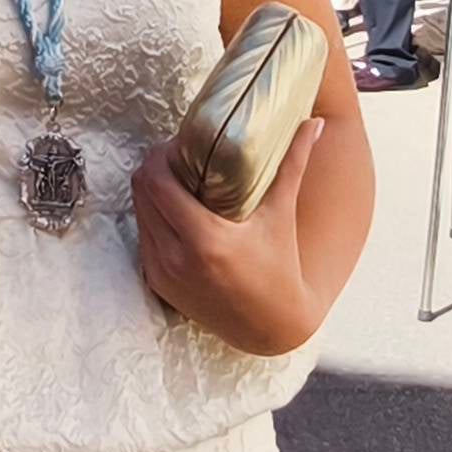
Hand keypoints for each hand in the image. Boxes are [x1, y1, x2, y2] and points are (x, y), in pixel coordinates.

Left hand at [130, 120, 329, 355]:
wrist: (270, 328)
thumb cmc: (280, 268)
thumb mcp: (282, 215)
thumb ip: (294, 164)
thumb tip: (313, 123)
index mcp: (205, 240)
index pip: (156, 182)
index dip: (160, 156)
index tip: (180, 146)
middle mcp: (176, 259)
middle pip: (141, 192)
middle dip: (154, 169)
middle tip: (178, 158)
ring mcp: (162, 274)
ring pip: (138, 214)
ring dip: (151, 193)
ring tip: (177, 181)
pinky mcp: (157, 284)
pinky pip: (143, 238)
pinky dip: (153, 219)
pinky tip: (176, 212)